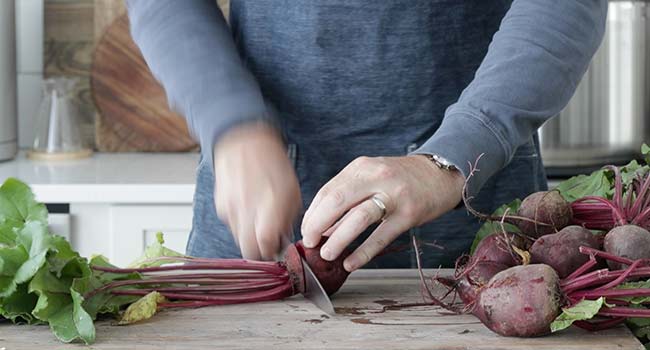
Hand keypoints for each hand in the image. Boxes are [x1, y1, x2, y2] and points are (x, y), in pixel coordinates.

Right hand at [214, 122, 301, 260]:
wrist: (243, 141)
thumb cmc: (271, 163)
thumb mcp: (292, 190)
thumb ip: (288, 218)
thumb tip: (284, 239)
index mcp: (269, 204)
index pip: (265, 244)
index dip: (272, 253)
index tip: (278, 250)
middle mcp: (247, 208)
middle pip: (248, 250)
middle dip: (260, 251)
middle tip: (268, 244)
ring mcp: (231, 208)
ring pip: (239, 239)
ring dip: (250, 237)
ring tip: (260, 222)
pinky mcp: (220, 206)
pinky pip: (231, 224)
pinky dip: (241, 223)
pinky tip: (249, 208)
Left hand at [301, 155, 464, 270]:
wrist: (440, 174)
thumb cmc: (400, 179)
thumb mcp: (371, 177)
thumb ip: (347, 196)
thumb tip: (322, 226)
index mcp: (361, 168)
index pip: (327, 191)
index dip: (312, 214)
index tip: (306, 231)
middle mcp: (375, 177)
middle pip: (336, 201)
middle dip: (317, 224)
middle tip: (309, 242)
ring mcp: (393, 196)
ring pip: (357, 218)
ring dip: (337, 239)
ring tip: (326, 254)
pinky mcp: (408, 215)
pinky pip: (381, 237)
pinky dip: (363, 252)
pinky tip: (350, 263)